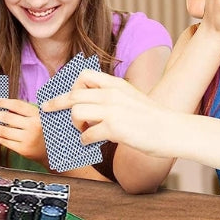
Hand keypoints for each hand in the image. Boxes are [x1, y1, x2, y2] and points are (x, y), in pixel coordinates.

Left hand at [0, 98, 47, 163]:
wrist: (52, 151)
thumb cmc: (43, 132)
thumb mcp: (40, 118)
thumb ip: (26, 112)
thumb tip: (5, 105)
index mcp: (37, 115)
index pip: (18, 105)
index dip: (5, 103)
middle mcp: (32, 126)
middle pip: (8, 118)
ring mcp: (27, 139)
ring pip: (4, 131)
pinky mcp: (22, 149)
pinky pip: (5, 142)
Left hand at [41, 69, 168, 155]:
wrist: (173, 130)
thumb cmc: (152, 117)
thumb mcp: (130, 97)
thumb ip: (110, 96)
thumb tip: (89, 101)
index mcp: (115, 84)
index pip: (83, 75)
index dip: (70, 85)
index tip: (63, 95)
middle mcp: (112, 94)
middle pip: (73, 94)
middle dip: (55, 103)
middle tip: (46, 109)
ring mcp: (112, 110)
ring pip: (76, 113)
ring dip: (74, 125)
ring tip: (81, 132)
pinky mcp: (115, 128)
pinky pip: (87, 134)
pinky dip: (84, 141)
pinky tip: (89, 144)